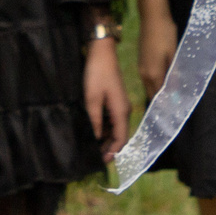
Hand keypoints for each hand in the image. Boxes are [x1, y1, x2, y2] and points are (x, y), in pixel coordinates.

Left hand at [83, 32, 130, 155]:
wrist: (102, 52)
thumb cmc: (97, 74)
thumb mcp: (92, 99)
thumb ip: (94, 121)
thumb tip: (95, 139)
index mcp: (121, 112)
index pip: (121, 139)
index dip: (112, 152)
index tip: (101, 162)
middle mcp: (124, 111)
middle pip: (119, 135)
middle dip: (108, 147)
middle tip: (94, 157)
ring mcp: (120, 105)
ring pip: (115, 128)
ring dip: (105, 138)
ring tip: (91, 146)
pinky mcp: (114, 100)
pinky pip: (111, 120)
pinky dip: (103, 128)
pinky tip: (92, 130)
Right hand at [138, 9, 178, 96]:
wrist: (152, 17)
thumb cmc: (165, 34)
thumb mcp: (173, 54)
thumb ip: (173, 74)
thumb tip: (175, 92)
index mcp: (152, 73)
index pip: (158, 95)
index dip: (166, 103)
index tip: (175, 110)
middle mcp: (144, 74)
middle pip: (152, 92)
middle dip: (161, 100)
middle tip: (174, 104)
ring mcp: (141, 67)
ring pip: (149, 85)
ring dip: (158, 90)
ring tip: (171, 95)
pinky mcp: (141, 61)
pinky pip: (148, 77)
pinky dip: (155, 82)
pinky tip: (164, 81)